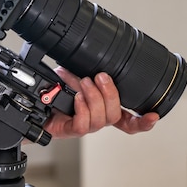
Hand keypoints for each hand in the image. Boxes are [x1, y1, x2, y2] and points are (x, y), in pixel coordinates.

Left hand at [43, 67, 158, 138]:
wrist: (33, 105)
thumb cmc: (55, 90)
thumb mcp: (75, 74)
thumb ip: (88, 68)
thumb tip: (94, 56)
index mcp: (103, 110)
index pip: (129, 121)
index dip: (143, 121)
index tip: (154, 114)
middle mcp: (96, 120)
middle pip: (115, 116)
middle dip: (111, 94)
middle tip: (100, 77)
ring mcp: (84, 126)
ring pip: (100, 120)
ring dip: (94, 98)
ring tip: (84, 82)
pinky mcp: (70, 131)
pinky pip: (83, 125)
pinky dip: (82, 109)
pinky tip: (77, 97)